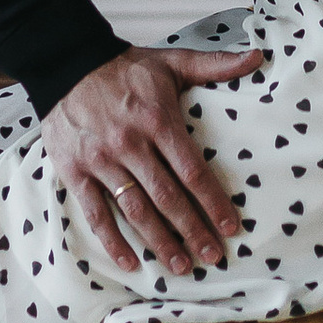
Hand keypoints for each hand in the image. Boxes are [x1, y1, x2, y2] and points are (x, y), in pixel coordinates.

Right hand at [44, 45, 265, 274]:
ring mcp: (101, 160)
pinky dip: (112, 240)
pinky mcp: (75, 171)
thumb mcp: (171, 61)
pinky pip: (95, 212)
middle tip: (213, 256)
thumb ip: (214, 65)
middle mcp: (130, 144)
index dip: (213, 201)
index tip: (231, 226)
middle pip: (167, 197)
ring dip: (159, 242)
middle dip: (192, 230)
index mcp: (157, 120)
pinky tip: (131, 262)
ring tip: (180, 266)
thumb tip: (257, 56)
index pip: (191, 170)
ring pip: (135, 210)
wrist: (66, 62)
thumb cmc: (125, 68)